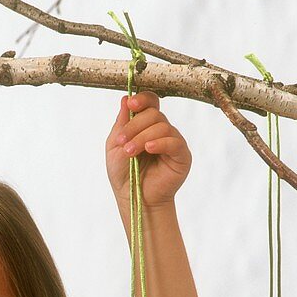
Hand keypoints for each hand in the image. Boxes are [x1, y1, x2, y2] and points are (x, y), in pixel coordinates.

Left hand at [105, 91, 191, 209]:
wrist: (133, 198)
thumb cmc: (124, 174)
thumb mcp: (115, 146)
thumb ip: (121, 123)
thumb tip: (125, 99)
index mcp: (145, 125)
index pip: (150, 103)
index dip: (142, 99)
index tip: (131, 103)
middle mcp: (161, 130)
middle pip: (154, 113)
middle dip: (135, 126)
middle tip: (123, 142)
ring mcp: (173, 142)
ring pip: (162, 126)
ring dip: (142, 137)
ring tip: (130, 152)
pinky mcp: (182, 155)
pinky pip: (174, 142)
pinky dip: (160, 143)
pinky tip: (149, 149)